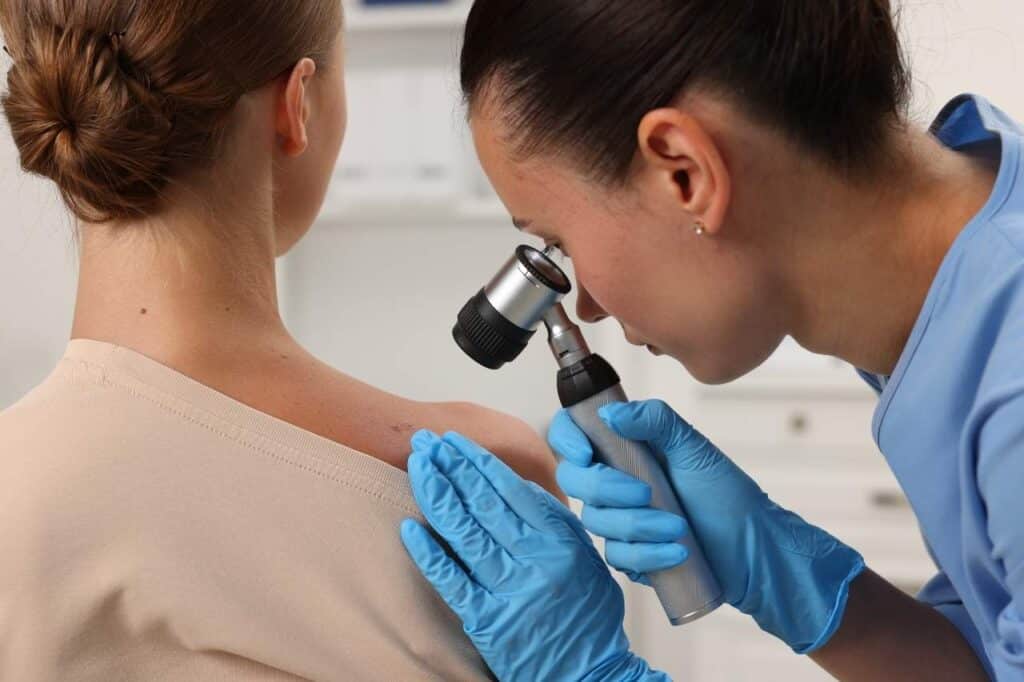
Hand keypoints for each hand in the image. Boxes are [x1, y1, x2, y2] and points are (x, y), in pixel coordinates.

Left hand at [401, 430, 667, 681]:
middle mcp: (535, 560)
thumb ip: (553, 519)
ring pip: (465, 533)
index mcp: (558, 539)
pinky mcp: (488, 621)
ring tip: (416, 469)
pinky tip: (409, 528)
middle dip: (451, 467)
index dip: (477, 461)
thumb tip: (515, 484)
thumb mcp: (583, 555)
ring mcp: (510, 590)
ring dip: (437, 496)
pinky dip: (429, 553)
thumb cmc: (587, 614)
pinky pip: (452, 580)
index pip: (510, 489)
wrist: (589, 672)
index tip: (454, 441)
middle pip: (483, 503)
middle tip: (424, 443)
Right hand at [550, 400, 864, 653]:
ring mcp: (620, 519)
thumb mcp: (694, 447)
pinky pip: (618, 556)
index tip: (586, 453)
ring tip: (678, 527)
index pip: (573, 435)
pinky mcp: (630, 554)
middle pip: (575, 481)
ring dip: (637, 526)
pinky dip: (647, 554)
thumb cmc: (726, 494)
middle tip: (646, 493)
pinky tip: (676, 551)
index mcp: (623, 448)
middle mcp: (614, 481)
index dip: (566, 440)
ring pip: (598, 522)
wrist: (753, 547)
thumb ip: (656, 420)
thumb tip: (612, 413)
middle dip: (607, 489)